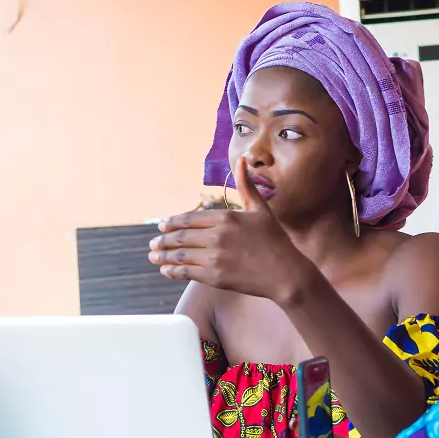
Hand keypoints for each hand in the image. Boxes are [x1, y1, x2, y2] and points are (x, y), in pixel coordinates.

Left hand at [148, 156, 315, 300]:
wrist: (285, 273)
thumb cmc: (275, 241)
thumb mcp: (261, 209)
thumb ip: (246, 186)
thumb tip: (242, 161)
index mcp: (225, 218)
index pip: (190, 219)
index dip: (173, 223)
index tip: (163, 225)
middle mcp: (217, 236)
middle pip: (181, 237)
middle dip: (163, 240)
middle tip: (153, 242)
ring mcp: (214, 257)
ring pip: (180, 255)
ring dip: (163, 255)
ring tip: (153, 256)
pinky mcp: (215, 277)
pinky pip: (187, 272)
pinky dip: (173, 271)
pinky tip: (166, 270)